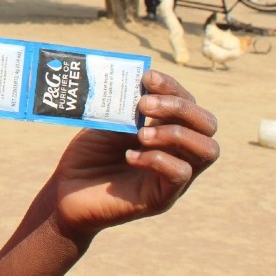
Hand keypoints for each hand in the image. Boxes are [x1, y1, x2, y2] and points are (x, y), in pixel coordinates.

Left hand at [50, 70, 218, 236]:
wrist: (67, 190)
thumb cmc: (88, 154)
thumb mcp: (107, 123)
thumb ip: (127, 108)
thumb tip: (140, 87)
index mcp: (165, 127)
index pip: (187, 102)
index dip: (172, 86)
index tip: (147, 78)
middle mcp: (176, 150)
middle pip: (208, 124)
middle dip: (180, 107)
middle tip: (144, 105)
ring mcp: (174, 175)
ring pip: (207, 150)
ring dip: (175, 133)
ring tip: (140, 134)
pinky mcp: (163, 197)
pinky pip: (181, 174)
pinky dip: (158, 159)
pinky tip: (130, 156)